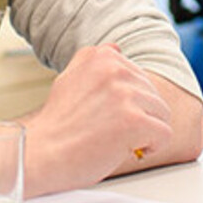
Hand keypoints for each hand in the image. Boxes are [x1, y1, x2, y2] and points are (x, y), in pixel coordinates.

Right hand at [20, 42, 174, 194]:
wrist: (38, 154)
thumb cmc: (56, 126)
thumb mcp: (70, 79)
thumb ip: (93, 63)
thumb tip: (115, 49)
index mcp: (102, 57)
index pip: (140, 78)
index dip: (128, 102)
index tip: (108, 114)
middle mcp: (114, 70)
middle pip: (154, 95)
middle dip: (139, 116)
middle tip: (109, 130)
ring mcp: (125, 95)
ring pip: (162, 114)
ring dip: (145, 132)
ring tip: (116, 139)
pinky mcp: (134, 121)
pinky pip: (164, 134)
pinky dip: (153, 147)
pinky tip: (128, 149)